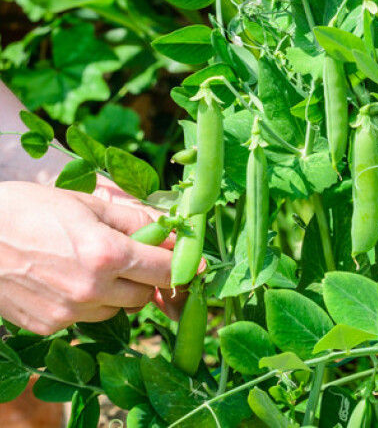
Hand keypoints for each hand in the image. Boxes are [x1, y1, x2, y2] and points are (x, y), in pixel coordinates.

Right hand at [0, 181, 172, 334]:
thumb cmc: (29, 209)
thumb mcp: (88, 204)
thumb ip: (135, 221)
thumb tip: (172, 232)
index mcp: (107, 254)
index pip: (164, 270)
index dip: (183, 266)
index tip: (195, 265)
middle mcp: (92, 290)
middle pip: (143, 295)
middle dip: (145, 278)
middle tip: (132, 258)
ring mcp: (69, 313)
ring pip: (116, 309)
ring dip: (116, 292)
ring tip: (89, 265)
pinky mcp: (48, 326)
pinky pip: (85, 318)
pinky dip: (86, 303)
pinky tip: (65, 280)